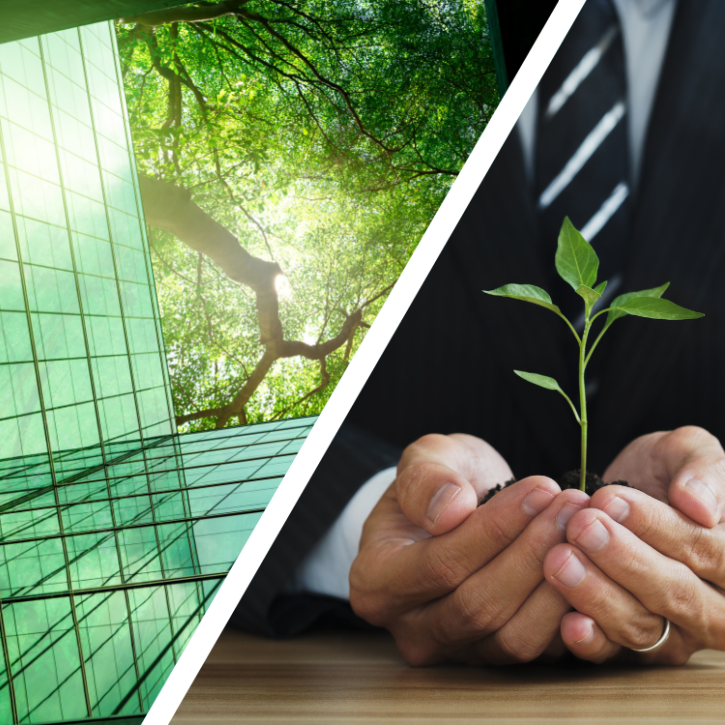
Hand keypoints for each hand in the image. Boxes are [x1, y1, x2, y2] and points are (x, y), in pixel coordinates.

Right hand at [349, 433, 589, 665]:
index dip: (496, 528)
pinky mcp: (496, 660)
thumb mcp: (426, 458)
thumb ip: (426, 478)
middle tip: (572, 506)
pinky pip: (540, 651)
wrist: (458, 511)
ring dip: (558, 581)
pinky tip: (591, 564)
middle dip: (533, 551)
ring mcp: (455, 652)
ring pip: (512, 635)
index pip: (440, 564)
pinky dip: (570, 611)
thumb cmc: (440, 482)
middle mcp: (410, 628)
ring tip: (583, 527)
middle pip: (478, 605)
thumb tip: (450, 510)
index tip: (541, 488)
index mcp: (376, 582)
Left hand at [544, 426, 724, 663]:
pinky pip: (614, 652)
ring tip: (559, 559)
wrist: (621, 494)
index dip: (660, 527)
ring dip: (597, 594)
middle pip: (678, 596)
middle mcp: (714, 606)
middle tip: (581, 527)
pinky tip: (568, 623)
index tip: (610, 500)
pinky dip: (591, 641)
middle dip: (625, 561)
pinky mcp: (630, 644)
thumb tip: (700, 507)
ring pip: (643, 626)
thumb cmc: (665, 472)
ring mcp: (674, 631)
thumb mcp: (688, 452)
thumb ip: (704, 470)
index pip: (710, 553)